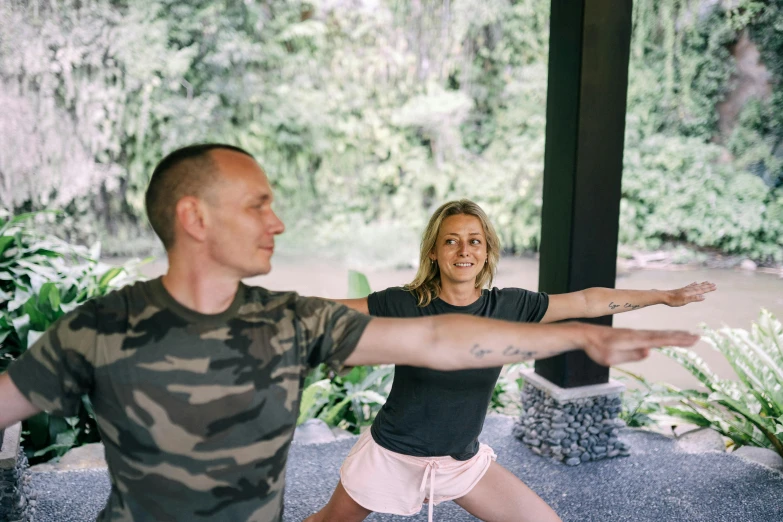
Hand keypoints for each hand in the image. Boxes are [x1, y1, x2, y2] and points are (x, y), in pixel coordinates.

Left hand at [576, 323, 699, 365]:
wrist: (585, 335)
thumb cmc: (596, 349)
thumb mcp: (610, 357)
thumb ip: (630, 356)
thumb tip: (649, 352)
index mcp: (633, 340)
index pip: (659, 340)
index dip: (676, 340)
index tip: (691, 339)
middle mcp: (636, 334)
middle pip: (662, 335)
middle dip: (680, 337)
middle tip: (698, 337)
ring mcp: (634, 334)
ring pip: (658, 334)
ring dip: (674, 335)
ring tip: (689, 335)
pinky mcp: (631, 335)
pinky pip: (651, 335)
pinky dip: (663, 335)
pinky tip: (668, 337)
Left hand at [665, 281, 715, 306]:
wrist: (664, 296)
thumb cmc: (674, 300)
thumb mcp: (684, 301)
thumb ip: (694, 299)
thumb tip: (703, 297)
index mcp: (690, 292)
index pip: (701, 290)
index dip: (708, 289)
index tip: (715, 287)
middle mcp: (689, 290)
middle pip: (700, 287)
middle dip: (707, 286)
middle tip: (714, 284)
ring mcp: (685, 289)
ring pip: (696, 286)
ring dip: (702, 284)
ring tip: (707, 282)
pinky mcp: (682, 290)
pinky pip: (690, 286)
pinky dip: (694, 284)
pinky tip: (695, 283)